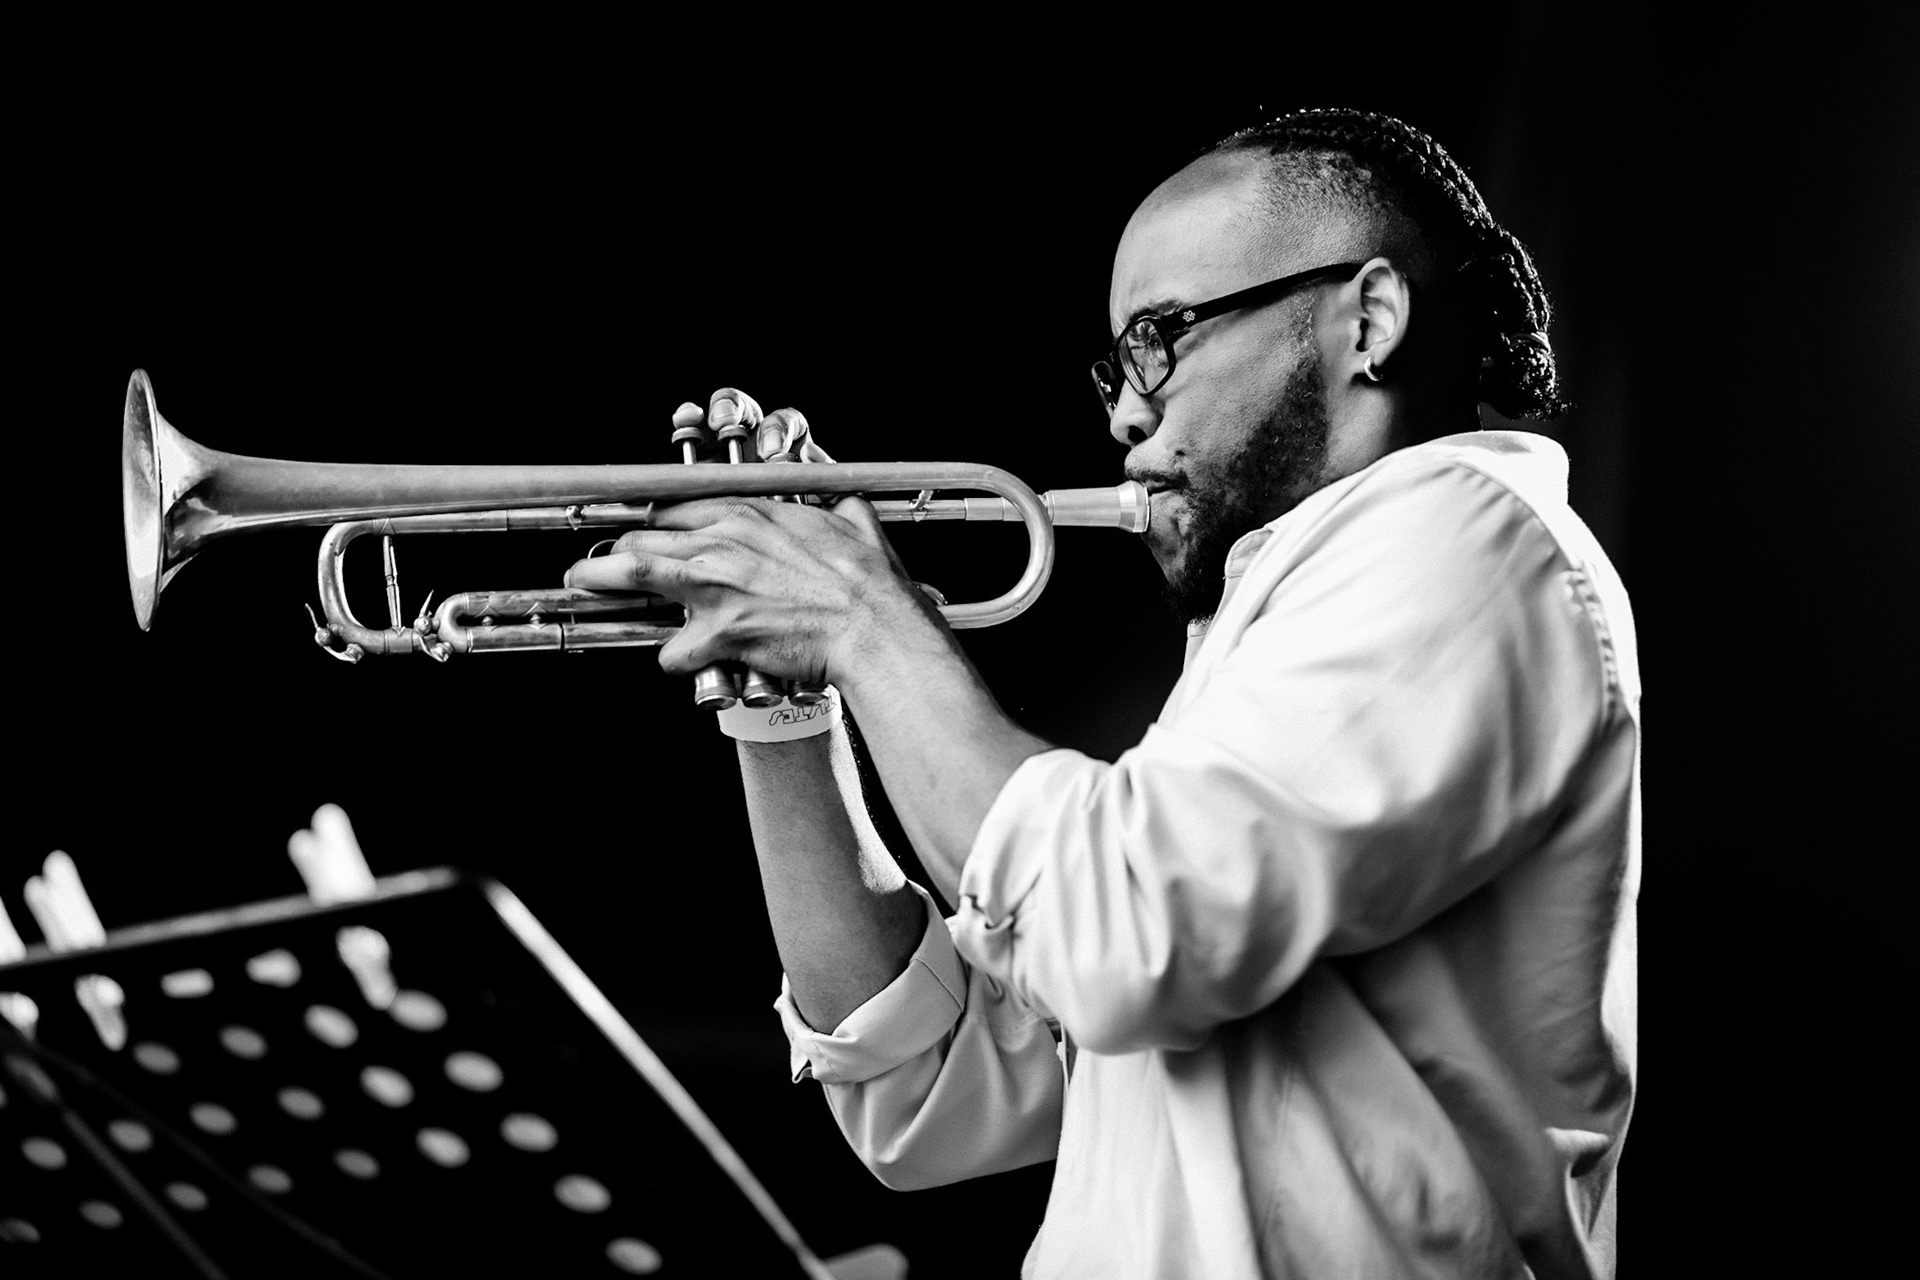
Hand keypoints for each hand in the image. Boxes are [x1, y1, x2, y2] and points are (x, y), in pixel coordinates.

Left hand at [565, 390, 929, 683]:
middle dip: (612, 550)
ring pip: (632, 574)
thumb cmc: (866, 579)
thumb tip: (842, 500)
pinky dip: (676, 658)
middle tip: (595, 562)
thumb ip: (834, 507)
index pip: (675, 509)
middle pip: (642, 536)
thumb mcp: (849, 519)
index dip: (650, 524)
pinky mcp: (718, 633)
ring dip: (599, 580)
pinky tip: (688, 661)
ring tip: (579, 584)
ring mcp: (716, 587)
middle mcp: (722, 543)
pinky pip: (673, 651)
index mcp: (749, 514)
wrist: (874, 625)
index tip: (638, 532)